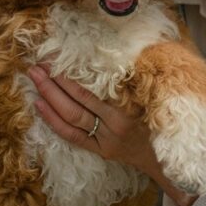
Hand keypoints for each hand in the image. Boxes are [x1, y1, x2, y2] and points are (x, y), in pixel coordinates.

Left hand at [27, 64, 198, 205]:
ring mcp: (105, 141)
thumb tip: (129, 47)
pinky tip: (39, 105)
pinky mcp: (100, 151)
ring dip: (49, 98)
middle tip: (36, 66)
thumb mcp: (155, 98)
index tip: (55, 59)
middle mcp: (114, 127)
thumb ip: (139, 78)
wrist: (170, 158)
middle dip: (53, 84)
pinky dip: (53, 120)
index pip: (90, 93)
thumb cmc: (164, 121)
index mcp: (127, 112)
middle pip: (75, 105)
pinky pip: (72, 136)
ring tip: (34, 79)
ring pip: (71, 118)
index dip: (69, 77)